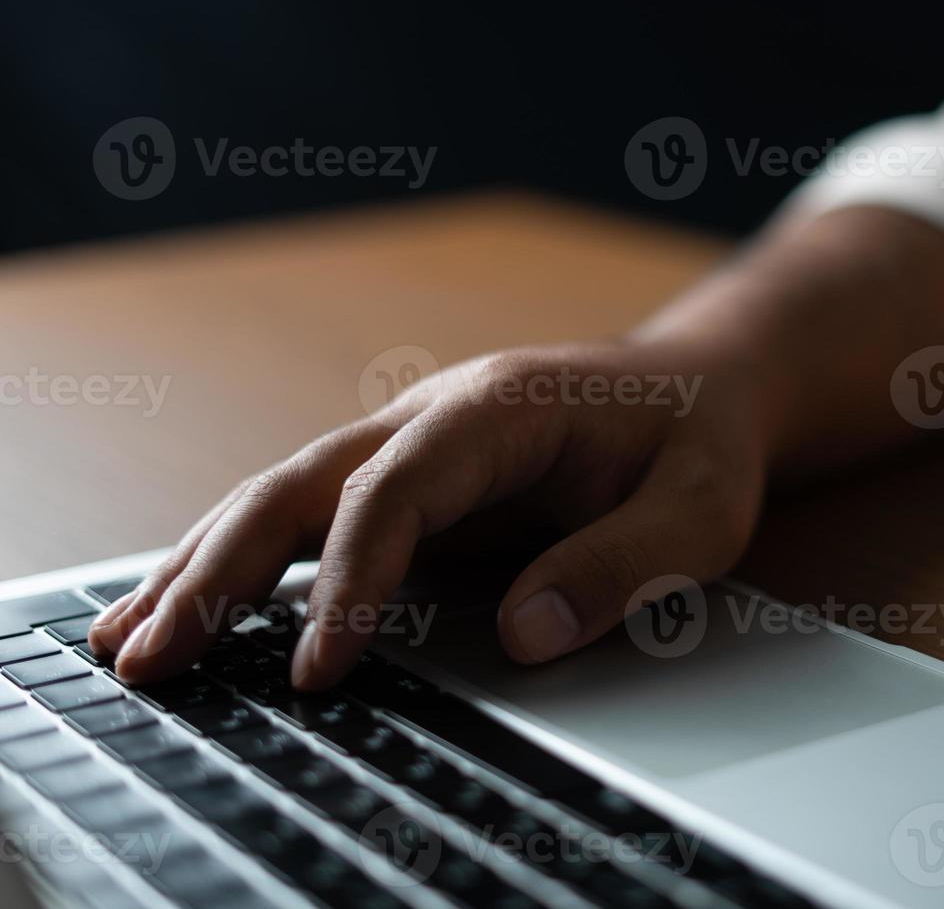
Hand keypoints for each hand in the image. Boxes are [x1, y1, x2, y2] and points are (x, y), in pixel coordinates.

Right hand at [88, 343, 766, 688]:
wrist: (695, 388)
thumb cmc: (699, 441)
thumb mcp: (700, 509)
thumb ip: (624, 565)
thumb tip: (524, 636)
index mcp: (500, 408)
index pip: (398, 490)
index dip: (352, 579)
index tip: (321, 668)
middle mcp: (433, 416)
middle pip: (301, 483)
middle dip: (223, 569)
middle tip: (155, 656)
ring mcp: (409, 446)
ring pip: (282, 497)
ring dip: (203, 567)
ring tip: (129, 644)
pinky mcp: (405, 484)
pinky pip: (308, 521)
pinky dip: (239, 564)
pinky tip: (187, 608)